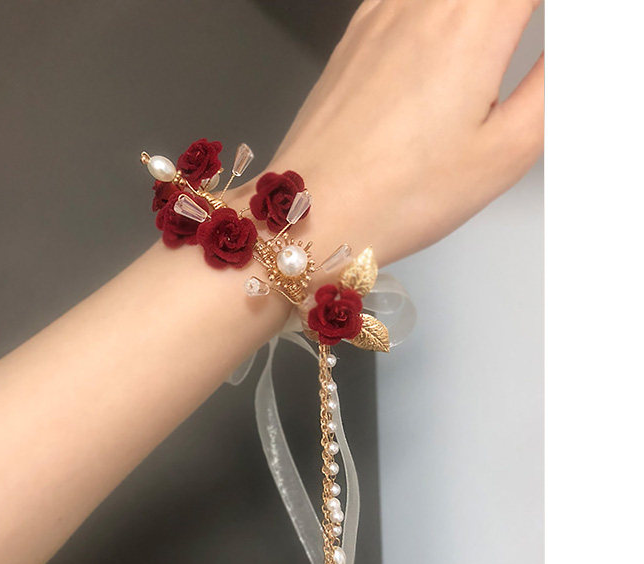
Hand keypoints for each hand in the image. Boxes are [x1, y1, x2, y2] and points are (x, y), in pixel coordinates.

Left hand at [254, 0, 542, 267]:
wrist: (312, 213)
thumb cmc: (394, 196)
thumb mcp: (506, 151)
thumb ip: (554, 82)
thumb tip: (579, 45)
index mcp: (473, 24)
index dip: (551, 9)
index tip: (556, 30)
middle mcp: (424, 3)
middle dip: (513, 10)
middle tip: (522, 40)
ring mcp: (383, 11)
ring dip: (480, 11)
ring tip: (494, 42)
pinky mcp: (358, 30)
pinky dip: (441, 9)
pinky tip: (450, 35)